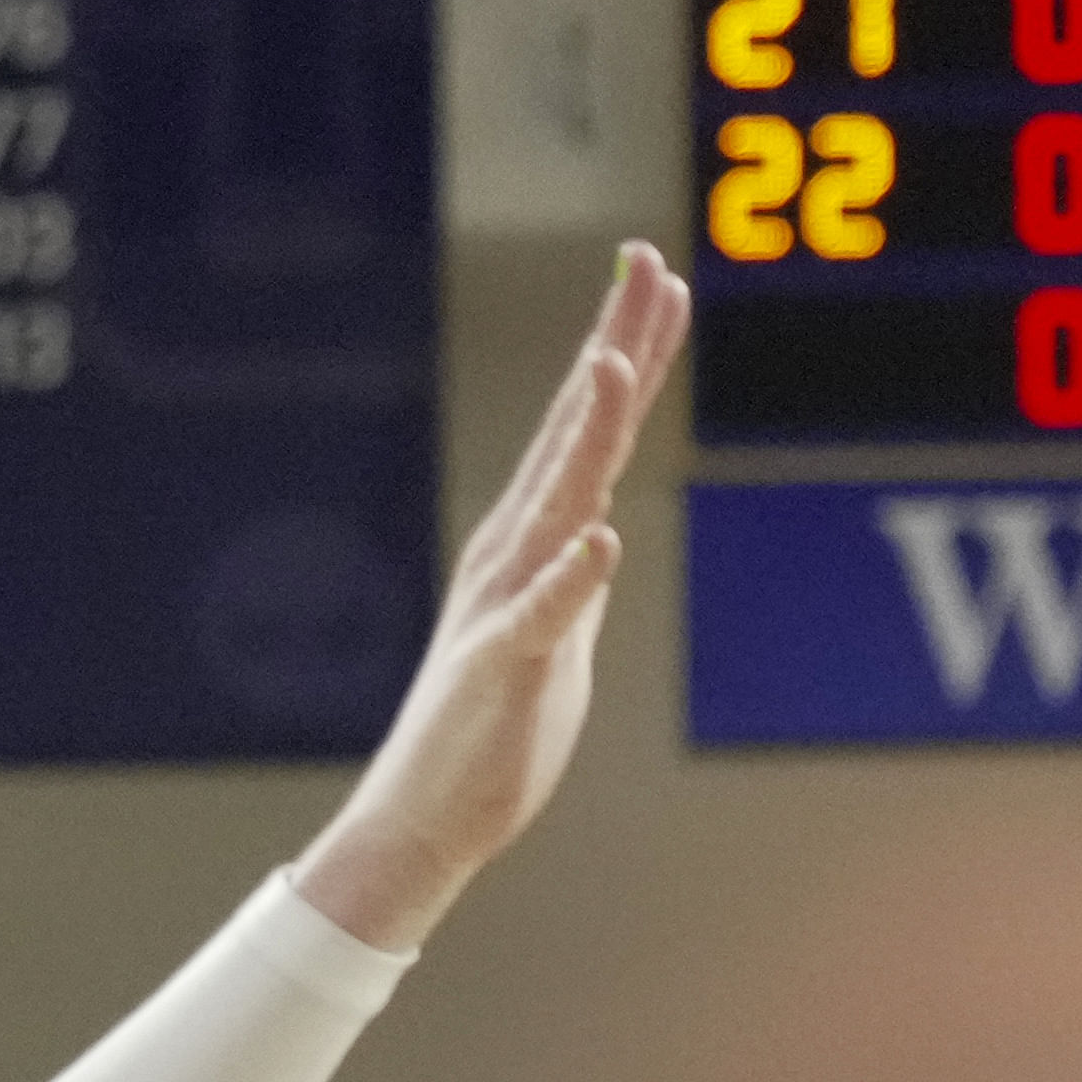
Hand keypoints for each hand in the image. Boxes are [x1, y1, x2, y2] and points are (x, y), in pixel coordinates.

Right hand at [293, 247, 692, 951]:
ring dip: (586, 437)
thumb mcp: (554, 635)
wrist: (426, 816)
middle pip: (576, 435)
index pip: (588, 430)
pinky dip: (569, 581)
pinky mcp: (505, 670)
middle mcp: (515, 553)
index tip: (655, 281)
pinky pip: (541, 619)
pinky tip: (598, 541)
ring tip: (615, 367)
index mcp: (531, 542)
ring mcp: (507, 606)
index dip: (625, 352)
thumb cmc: (493, 731)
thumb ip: (574, 578)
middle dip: (615, 349)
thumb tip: (598, 530)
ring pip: (556, 505)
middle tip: (647, 266)